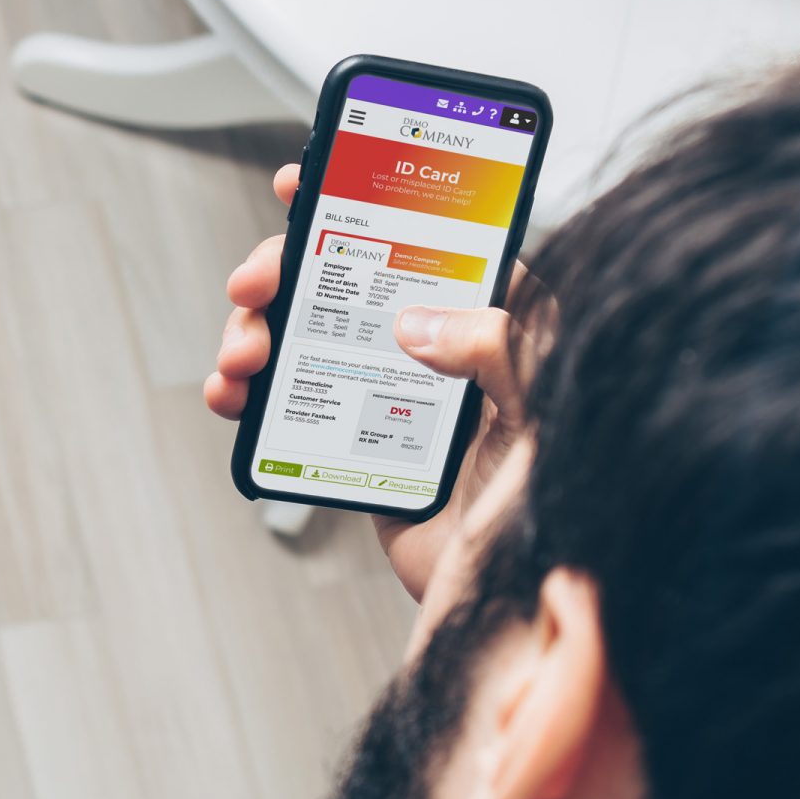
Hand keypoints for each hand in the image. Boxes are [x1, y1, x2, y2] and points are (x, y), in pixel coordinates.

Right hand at [205, 163, 529, 601]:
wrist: (526, 617)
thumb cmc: (565, 512)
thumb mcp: (553, 410)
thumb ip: (500, 346)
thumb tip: (413, 322)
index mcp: (498, 327)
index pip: (428, 240)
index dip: (364, 201)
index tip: (307, 180)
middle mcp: (443, 355)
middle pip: (348, 285)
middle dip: (288, 273)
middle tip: (254, 284)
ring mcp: (395, 403)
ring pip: (310, 343)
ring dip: (259, 335)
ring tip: (238, 356)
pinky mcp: (361, 453)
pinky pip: (295, 411)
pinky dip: (254, 399)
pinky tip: (234, 398)